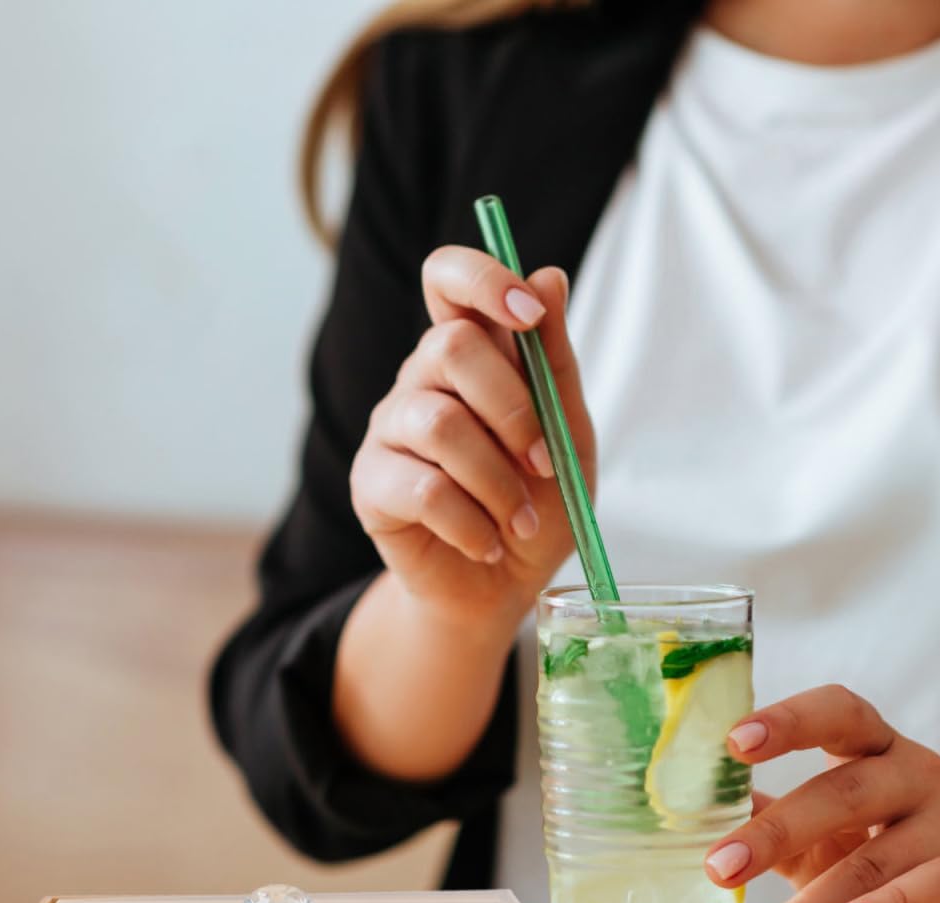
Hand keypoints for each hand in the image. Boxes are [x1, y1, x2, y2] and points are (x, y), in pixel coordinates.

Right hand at [349, 246, 593, 630]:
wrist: (500, 589)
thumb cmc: (535, 508)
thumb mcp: (567, 437)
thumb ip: (553, 363)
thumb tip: (549, 277)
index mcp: (467, 354)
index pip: (447, 279)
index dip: (483, 279)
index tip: (529, 315)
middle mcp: (420, 381)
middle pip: (449, 345)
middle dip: (512, 410)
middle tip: (543, 464)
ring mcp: (390, 430)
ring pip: (440, 424)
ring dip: (497, 481)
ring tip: (519, 523)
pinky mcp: (371, 484)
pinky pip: (424, 489)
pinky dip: (471, 523)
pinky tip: (486, 543)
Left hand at [704, 685, 939, 902]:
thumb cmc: (891, 854)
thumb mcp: (826, 831)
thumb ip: (769, 814)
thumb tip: (689, 808)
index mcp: (875, 748)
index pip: (836, 713)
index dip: (788, 720)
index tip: (732, 742)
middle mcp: (918, 774)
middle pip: (843, 792)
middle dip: (774, 832)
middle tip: (716, 868)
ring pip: (874, 860)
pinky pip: (933, 889)